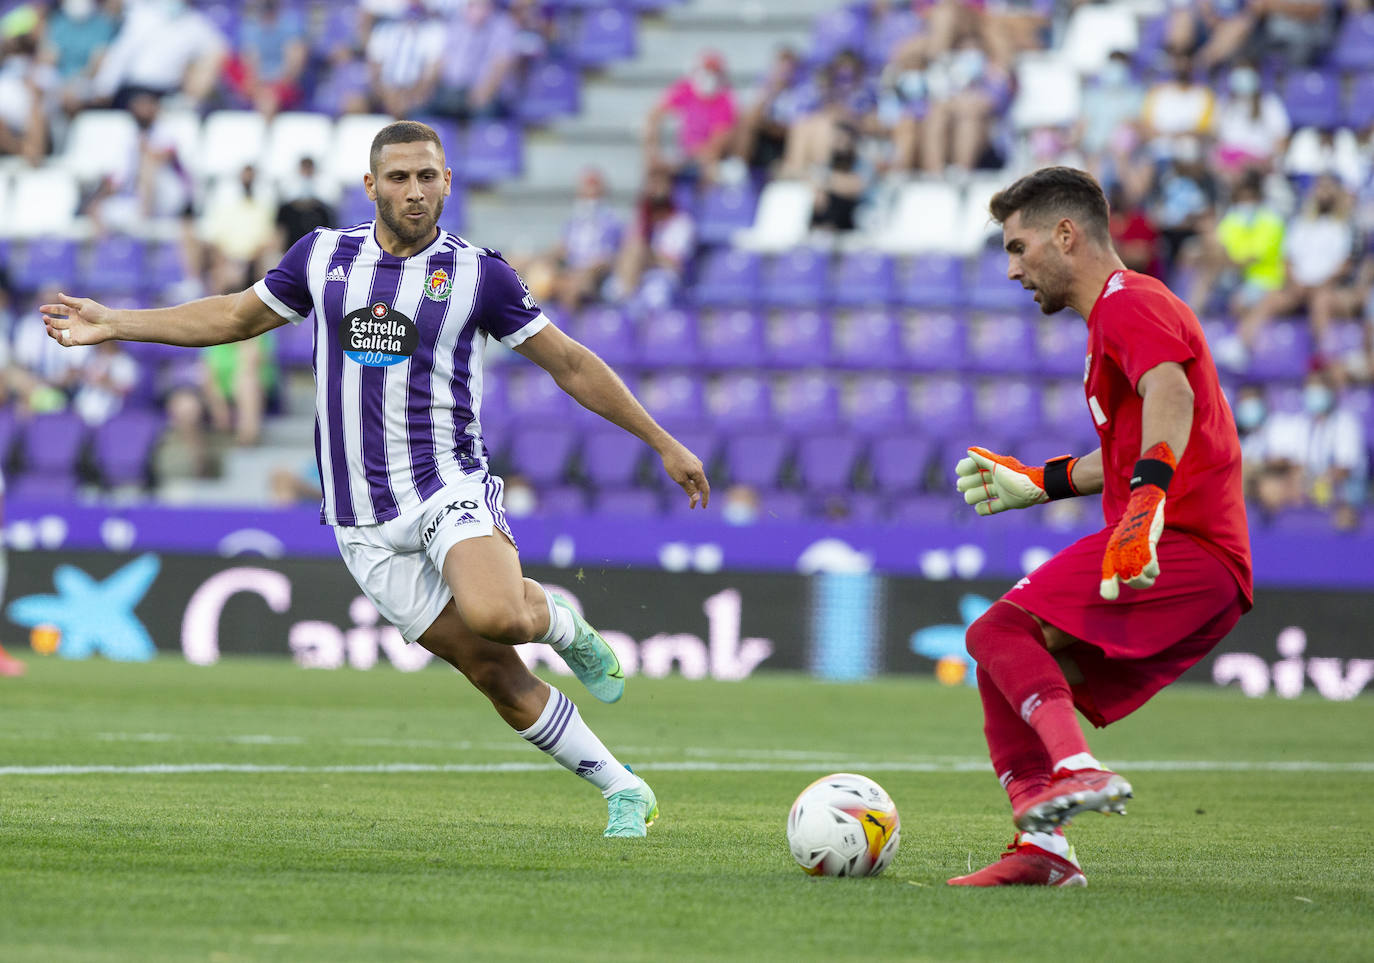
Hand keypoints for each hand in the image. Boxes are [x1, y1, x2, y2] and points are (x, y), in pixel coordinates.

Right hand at [40, 293, 115, 347]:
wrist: (109, 323)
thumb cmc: (99, 312)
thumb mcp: (83, 304)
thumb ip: (70, 301)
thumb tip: (59, 294)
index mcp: (74, 312)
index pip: (59, 310)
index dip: (50, 309)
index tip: (41, 309)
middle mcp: (74, 322)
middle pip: (57, 322)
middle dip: (49, 320)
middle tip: (44, 318)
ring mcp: (75, 331)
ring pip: (58, 332)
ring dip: (50, 330)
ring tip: (47, 325)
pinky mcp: (78, 340)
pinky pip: (65, 342)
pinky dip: (59, 339)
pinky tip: (57, 333)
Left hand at [660, 441, 709, 508]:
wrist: (667, 446)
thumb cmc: (673, 463)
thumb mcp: (680, 479)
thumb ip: (689, 489)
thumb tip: (697, 499)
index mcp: (698, 473)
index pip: (705, 489)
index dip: (705, 499)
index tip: (703, 507)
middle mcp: (700, 467)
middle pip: (701, 484)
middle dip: (697, 495)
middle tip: (691, 506)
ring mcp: (695, 462)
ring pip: (696, 478)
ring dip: (693, 487)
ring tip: (686, 493)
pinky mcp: (690, 459)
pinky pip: (693, 472)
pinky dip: (691, 480)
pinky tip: (684, 480)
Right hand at [955, 446, 1049, 514]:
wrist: (1037, 489)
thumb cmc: (1016, 475)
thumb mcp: (998, 466)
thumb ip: (983, 458)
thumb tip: (969, 450)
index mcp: (993, 467)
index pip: (973, 466)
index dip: (964, 469)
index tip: (960, 472)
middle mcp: (995, 478)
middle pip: (973, 481)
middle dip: (966, 484)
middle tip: (962, 487)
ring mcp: (1001, 490)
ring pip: (980, 494)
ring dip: (973, 496)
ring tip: (970, 498)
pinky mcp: (1007, 502)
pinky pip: (992, 507)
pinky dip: (983, 509)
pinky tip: (979, 508)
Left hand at [1099, 484, 1165, 600]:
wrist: (1145, 503)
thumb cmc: (1136, 528)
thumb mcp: (1124, 544)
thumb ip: (1121, 561)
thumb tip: (1116, 587)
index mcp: (1112, 549)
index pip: (1108, 569)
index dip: (1108, 583)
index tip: (1110, 597)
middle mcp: (1119, 547)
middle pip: (1126, 576)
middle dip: (1138, 584)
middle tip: (1147, 581)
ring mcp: (1132, 543)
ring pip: (1138, 571)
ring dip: (1147, 579)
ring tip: (1151, 576)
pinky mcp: (1145, 539)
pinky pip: (1148, 561)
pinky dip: (1152, 569)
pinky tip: (1155, 569)